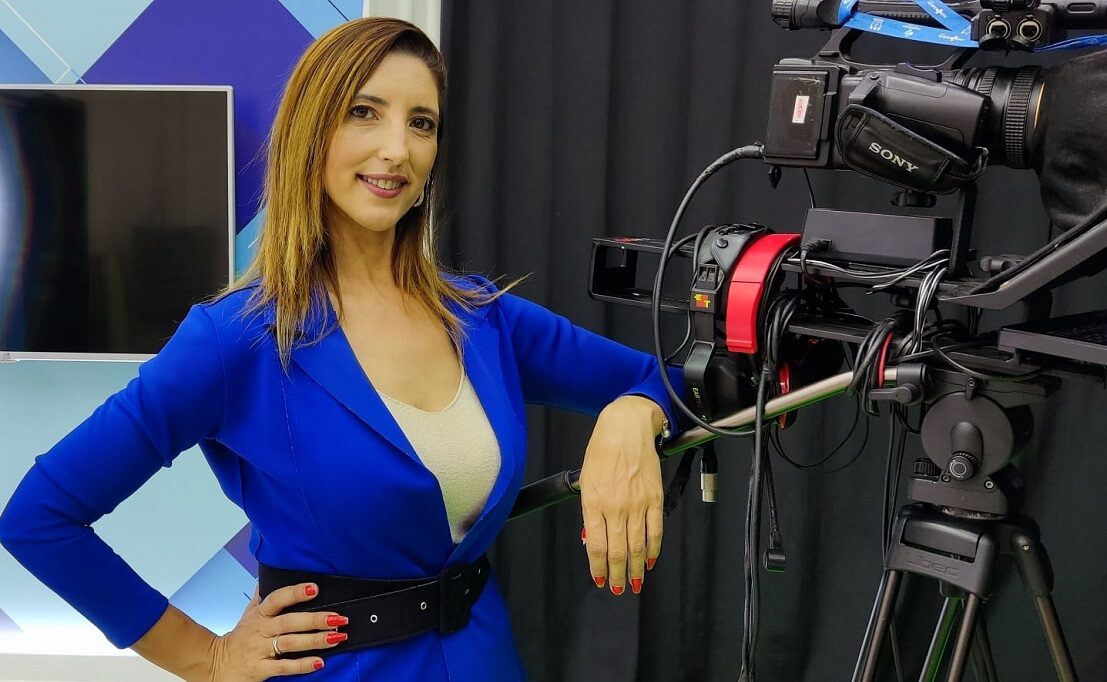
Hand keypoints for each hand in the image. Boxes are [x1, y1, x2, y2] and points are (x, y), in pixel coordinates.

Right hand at [205, 582, 348, 679]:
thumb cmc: (239, 638)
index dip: (295, 593)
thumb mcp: (248, 613)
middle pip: (289, 622)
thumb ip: (261, 596)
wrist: (216, 664)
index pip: (276, 599)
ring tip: (337, 636)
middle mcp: (261, 630)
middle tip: (338, 617)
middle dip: (315, 620)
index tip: (314, 588)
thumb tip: (267, 575)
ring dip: (315, 640)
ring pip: (290, 643)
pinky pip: (284, 667)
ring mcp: (260, 650)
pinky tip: (319, 662)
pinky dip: (302, 665)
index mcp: (260, 615)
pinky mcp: (260, 669)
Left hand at [579, 395, 665, 596]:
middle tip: (618, 589)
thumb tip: (592, 538)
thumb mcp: (587, 480)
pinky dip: (653, 549)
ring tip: (634, 583)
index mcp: (594, 503)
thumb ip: (590, 511)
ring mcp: (637, 504)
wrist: (626, 427)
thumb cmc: (602, 450)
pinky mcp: (655, 498)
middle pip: (617, 551)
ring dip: (635, 569)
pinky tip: (649, 560)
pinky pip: (655, 530)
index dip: (598, 567)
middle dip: (617, 575)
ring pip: (637, 546)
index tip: (599, 579)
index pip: (596, 546)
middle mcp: (615, 507)